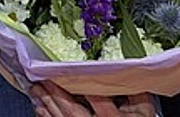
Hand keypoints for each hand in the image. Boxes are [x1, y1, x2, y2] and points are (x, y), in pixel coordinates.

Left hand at [30, 81, 156, 116]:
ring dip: (48, 104)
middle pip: (74, 112)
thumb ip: (137, 90)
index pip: (102, 106)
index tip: (76, 78)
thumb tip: (132, 67)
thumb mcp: (143, 109)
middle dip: (57, 95)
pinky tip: (39, 108)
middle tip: (44, 80)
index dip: (90, 93)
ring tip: (36, 90)